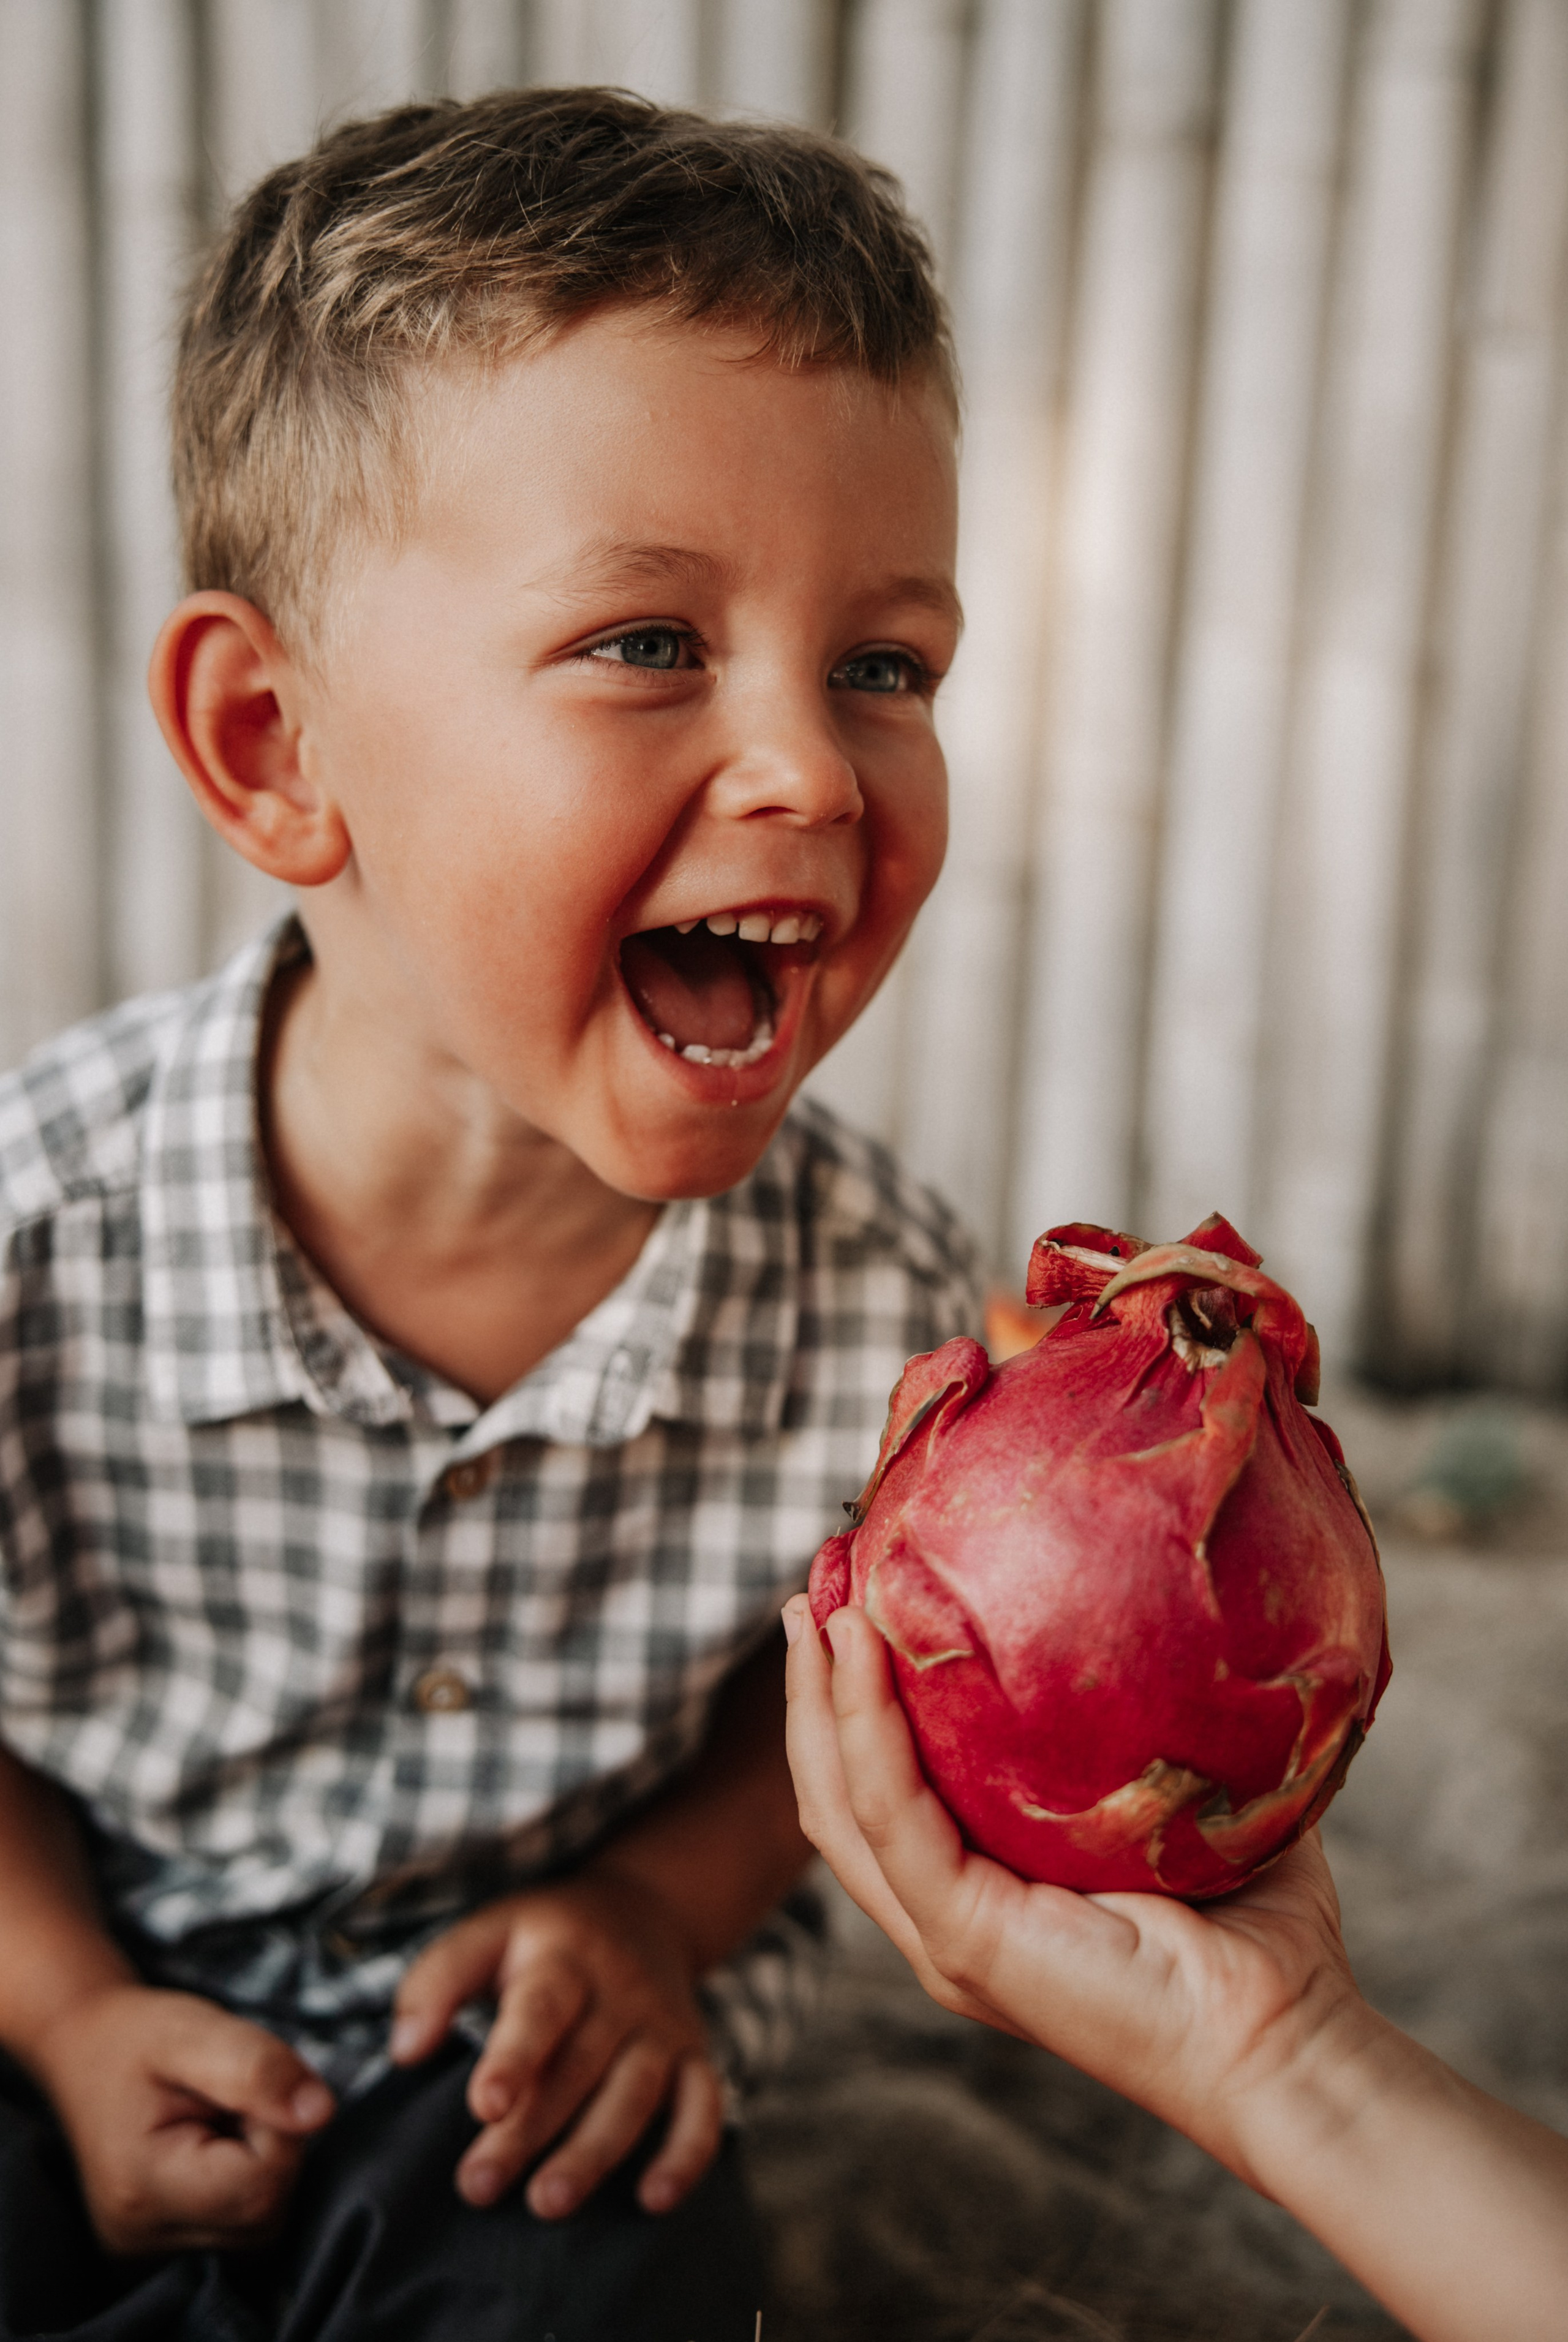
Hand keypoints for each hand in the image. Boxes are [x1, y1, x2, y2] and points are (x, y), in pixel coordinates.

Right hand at [31, 1981, 333, 2253]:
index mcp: (143, 2189)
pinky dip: (244, 2182)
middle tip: (229, 2099)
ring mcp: (150, 2251)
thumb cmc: (139, 2037)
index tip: (243, 2087)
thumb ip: (258, 2069)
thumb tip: (320, 2113)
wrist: (84, 2049)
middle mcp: (142, 2239)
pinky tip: (214, 2146)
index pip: (262, 2184)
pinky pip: (239, 2226)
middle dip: (271, 2145)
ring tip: (218, 2119)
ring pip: (259, 2223)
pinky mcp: (164, 2247)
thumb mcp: (196, 2030)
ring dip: (260, 2163)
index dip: (277, 2126)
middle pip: (265, 2212)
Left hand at [390, 1871, 722, 2218]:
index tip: (484, 2105)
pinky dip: (686, 2154)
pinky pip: (703, 2107)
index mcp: (563, 1958)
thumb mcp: (488, 1932)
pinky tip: (654, 2200)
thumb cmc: (543, 1939)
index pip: (540, 2008)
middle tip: (479, 2185)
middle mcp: (619, 1993)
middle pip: (578, 2066)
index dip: (514, 2057)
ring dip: (595, 2152)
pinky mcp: (693, 2057)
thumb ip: (437, 1983)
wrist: (642, 1908)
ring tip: (548, 2203)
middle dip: (530, 2131)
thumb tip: (405, 2050)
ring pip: (635, 2093)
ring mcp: (661, 2027)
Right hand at [783, 1594, 1369, 2189]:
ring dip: (817, 1696)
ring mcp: (944, 1934)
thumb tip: (1183, 1612)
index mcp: (984, 1892)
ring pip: (839, 1801)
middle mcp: (946, 1916)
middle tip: (816, 1581)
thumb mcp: (1186, 1802)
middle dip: (811, 1687)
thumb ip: (1161, 1724)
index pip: (881, 1789)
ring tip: (814, 1604)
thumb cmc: (1262, 1931)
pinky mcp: (962, 1937)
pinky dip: (864, 1724)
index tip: (856, 1595)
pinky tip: (862, 1649)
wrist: (1288, 2035)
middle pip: (836, 1790)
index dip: (851, 1700)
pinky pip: (889, 1812)